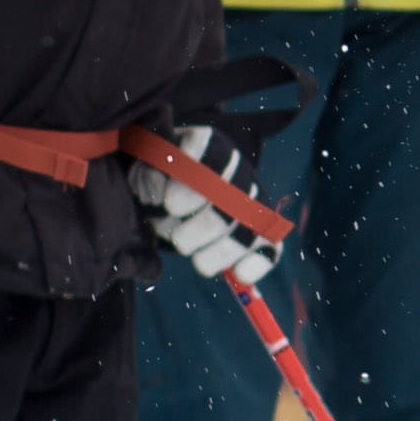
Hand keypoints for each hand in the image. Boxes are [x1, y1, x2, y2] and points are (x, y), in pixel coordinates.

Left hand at [132, 125, 279, 287]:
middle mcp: (236, 169)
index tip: (168, 206)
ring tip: (199, 263)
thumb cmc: (162, 181)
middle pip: (229, 200)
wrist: (183, 192)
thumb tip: (156, 195)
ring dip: (221, 252)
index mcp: (208, 145)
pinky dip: (258, 262)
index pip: (208, 155)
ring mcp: (254, 199)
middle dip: (201, 228)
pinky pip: (271, 245)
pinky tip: (240, 275)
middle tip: (177, 240)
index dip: (190, 186)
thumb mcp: (148, 169)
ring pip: (247, 227)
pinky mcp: (263, 229)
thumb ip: (148, 177)